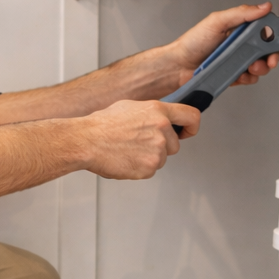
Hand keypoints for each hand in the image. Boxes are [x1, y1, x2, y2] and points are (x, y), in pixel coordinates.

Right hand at [80, 99, 199, 179]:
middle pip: (175, 144)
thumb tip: (159, 118)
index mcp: (158, 111)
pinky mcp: (149, 168)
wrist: (87, 141)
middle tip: (140, 143)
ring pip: (162, 159)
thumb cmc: (102, 125)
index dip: (191, 127)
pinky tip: (126, 159)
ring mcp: (157, 150)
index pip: (191, 116)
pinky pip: (150, 171)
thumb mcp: (131, 107)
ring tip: (128, 150)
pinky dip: (140, 168)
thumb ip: (152, 113)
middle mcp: (161, 129)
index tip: (187, 132)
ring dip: (149, 158)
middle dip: (162, 147)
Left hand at [134, 2, 278, 97]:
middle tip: (268, 60)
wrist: (178, 67)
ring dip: (260, 68)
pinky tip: (242, 76)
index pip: (263, 29)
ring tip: (251, 68)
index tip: (275, 41)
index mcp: (237, 28)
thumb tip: (262, 7)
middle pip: (265, 50)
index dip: (273, 35)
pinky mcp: (232, 75)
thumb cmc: (192, 43)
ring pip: (259, 65)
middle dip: (270, 56)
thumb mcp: (217, 21)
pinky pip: (248, 78)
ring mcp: (236, 60)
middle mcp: (238, 44)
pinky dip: (249, 78)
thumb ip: (241, 13)